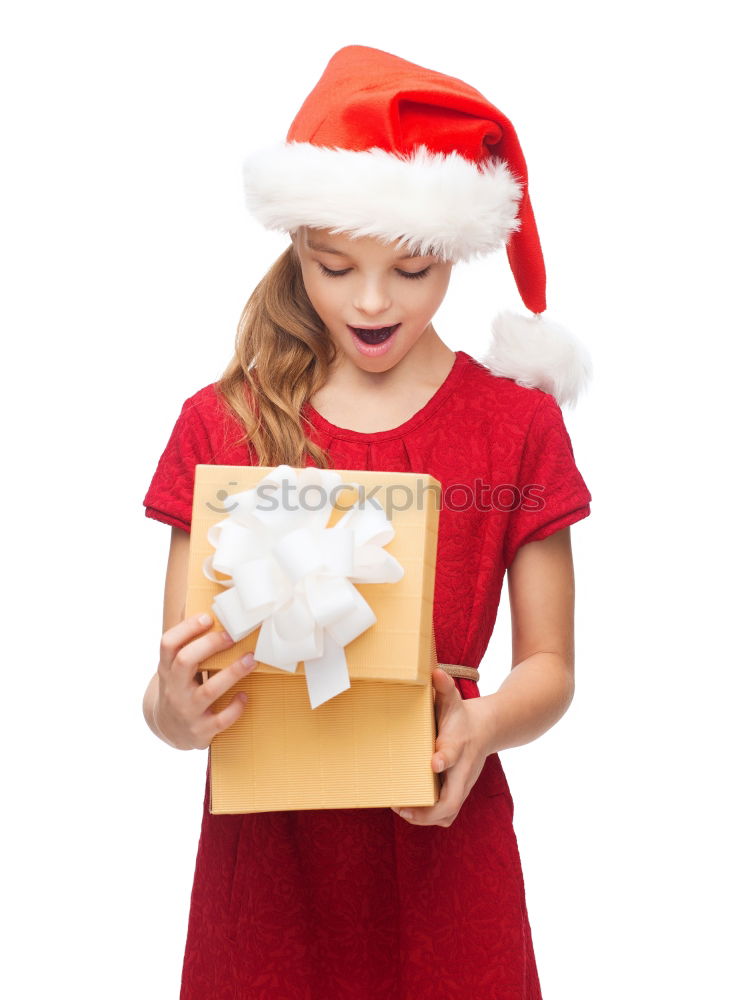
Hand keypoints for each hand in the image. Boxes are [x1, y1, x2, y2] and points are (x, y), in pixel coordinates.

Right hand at [153, 613, 257, 749]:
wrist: (169, 729)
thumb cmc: (180, 687)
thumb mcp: (174, 667)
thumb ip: (186, 644)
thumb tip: (202, 606)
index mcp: (167, 669)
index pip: (168, 644)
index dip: (186, 628)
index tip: (207, 618)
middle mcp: (174, 689)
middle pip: (185, 661)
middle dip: (210, 645)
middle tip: (233, 636)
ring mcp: (187, 710)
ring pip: (208, 690)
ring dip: (232, 673)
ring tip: (251, 659)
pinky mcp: (201, 730)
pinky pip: (220, 720)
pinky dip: (234, 708)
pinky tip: (244, 696)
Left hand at [390, 668, 492, 826]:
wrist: (487, 728)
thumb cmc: (462, 716)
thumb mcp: (454, 699)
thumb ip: (445, 688)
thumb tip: (436, 672)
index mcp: (460, 745)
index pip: (454, 754)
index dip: (445, 758)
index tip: (433, 762)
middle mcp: (463, 770)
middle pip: (451, 801)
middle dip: (427, 809)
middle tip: (401, 805)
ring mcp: (462, 784)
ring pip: (448, 813)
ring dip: (425, 818)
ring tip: (400, 809)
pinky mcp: (458, 791)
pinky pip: (446, 812)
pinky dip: (430, 817)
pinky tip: (409, 810)